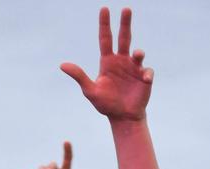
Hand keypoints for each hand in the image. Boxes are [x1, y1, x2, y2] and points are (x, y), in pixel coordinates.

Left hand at [61, 8, 152, 122]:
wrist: (123, 117)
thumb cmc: (106, 104)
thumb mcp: (90, 91)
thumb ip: (79, 76)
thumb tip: (62, 65)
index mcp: (108, 61)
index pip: (105, 39)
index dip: (104, 24)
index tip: (104, 9)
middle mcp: (121, 61)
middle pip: (124, 38)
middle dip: (125, 23)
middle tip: (126, 8)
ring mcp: (134, 68)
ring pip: (138, 54)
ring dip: (139, 53)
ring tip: (138, 54)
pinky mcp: (145, 78)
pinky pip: (147, 71)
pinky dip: (147, 73)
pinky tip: (145, 80)